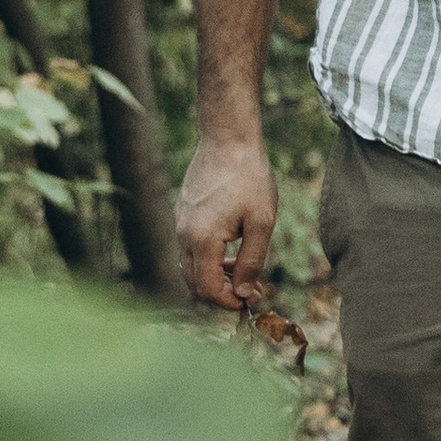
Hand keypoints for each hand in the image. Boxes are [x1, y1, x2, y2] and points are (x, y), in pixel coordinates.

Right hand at [176, 134, 278, 310]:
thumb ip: (252, 261)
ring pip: (190, 266)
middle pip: (194, 283)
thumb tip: (244, 293)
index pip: (208, 289)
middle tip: (252, 289)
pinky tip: (233, 247)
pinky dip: (208, 258)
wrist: (228, 138)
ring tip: (245, 269)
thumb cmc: (249, 177)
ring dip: (216, 275)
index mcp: (201, 240)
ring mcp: (179, 223)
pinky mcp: (182, 213)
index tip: (251, 300)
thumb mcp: (261, 222)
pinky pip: (189, 248)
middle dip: (222, 293)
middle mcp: (183, 234)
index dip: (229, 302)